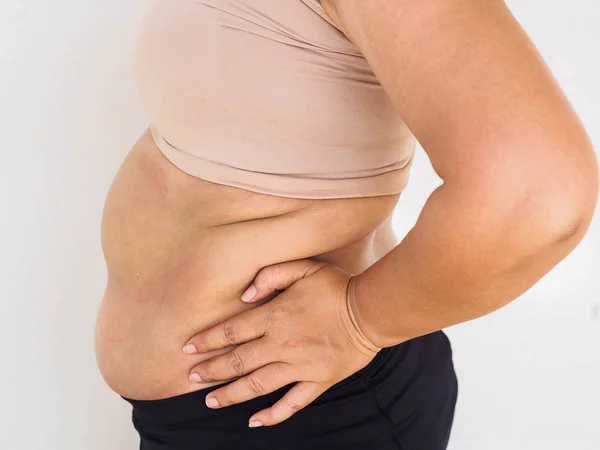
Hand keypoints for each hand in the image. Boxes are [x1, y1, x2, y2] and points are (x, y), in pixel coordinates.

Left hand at [182, 259, 380, 426]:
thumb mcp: (303, 268)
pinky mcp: (317, 381)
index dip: (207, 341)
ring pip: (256, 386)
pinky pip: (291, 403)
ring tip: (211, 401)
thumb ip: (271, 276)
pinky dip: (272, 415)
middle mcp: (281, 345)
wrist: (371, 311)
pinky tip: (255, 421)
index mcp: (275, 316)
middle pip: (237, 362)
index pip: (231, 331)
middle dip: (211, 370)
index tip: (188, 349)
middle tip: (191, 378)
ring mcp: (299, 367)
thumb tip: (246, 296)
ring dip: (231, 394)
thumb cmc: (337, 287)